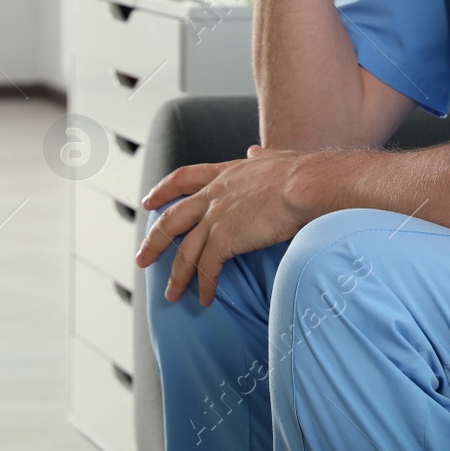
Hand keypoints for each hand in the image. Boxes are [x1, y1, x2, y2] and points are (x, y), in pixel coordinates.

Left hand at [134, 145, 317, 306]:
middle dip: (154, 241)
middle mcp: (214, 195)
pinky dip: (204, 285)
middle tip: (142, 258)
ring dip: (176, 275)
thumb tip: (254, 152)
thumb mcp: (276, 157)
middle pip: (172, 220)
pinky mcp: (224, 239)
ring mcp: (216, 218)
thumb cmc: (302, 172)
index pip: (184, 178)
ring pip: (185, 251)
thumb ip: (261, 157)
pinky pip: (207, 268)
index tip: (149, 201)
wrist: (306, 185)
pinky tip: (205, 298)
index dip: (163, 190)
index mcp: (226, 174)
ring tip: (171, 294)